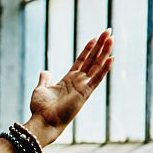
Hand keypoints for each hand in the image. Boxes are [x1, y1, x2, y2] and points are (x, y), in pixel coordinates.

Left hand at [27, 29, 113, 144]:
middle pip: (92, 60)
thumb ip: (45, 79)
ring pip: (97, 66)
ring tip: (111, 38)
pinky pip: (97, 79)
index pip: (82, 61)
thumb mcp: (41, 89)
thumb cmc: (41, 109)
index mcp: (69, 80)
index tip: (95, 37)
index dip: (89, 49)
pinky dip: (104, 69)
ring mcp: (83, 87)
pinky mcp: (85, 93)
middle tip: (109, 32)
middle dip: (100, 46)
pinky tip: (111, 58)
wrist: (43, 121)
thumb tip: (45, 71)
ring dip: (105, 52)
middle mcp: (78, 82)